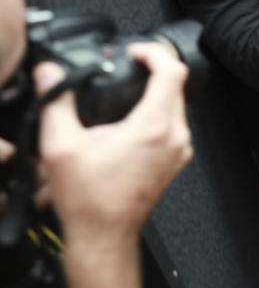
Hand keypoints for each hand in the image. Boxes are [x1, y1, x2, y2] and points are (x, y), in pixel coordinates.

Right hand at [35, 42, 192, 287]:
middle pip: (176, 85)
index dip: (154, 52)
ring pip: (176, 105)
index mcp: (154, 127)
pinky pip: (174, 124)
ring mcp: (179, 150)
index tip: (135, 51)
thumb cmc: (89, 200)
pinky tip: (131, 118)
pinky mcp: (176, 160)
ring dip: (155, 92)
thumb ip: (55, 103)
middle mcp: (175, 136)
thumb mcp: (61, 146)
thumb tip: (50, 75)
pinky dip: (157, 112)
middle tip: (127, 65)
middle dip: (152, 70)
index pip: (172, 71)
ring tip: (127, 90)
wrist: (103, 235)